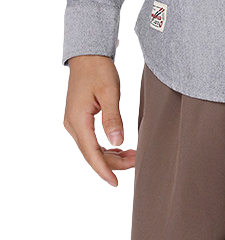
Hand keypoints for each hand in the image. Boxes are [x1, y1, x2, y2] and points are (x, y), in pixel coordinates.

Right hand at [63, 54, 134, 185]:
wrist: (88, 56)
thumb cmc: (99, 71)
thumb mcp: (110, 93)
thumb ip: (113, 118)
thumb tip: (117, 142)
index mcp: (78, 120)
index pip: (91, 153)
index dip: (104, 170)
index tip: (115, 183)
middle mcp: (72, 124)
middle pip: (92, 153)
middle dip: (114, 163)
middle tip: (137, 162)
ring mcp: (75, 122)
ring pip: (92, 148)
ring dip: (111, 155)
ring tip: (133, 156)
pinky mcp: (80, 119)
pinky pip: (92, 140)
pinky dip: (106, 147)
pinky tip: (121, 149)